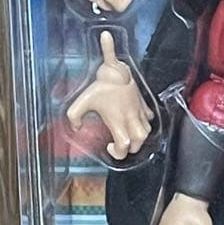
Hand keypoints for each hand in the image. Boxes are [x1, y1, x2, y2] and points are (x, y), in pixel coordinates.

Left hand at [66, 31, 153, 159]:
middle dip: (130, 148)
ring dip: (138, 138)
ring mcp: (139, 112)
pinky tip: (136, 120)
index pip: (124, 147)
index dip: (117, 153)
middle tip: (121, 145)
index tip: (109, 147)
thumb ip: (74, 117)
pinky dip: (144, 123)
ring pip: (146, 133)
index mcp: (118, 122)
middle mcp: (131, 120)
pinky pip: (148, 119)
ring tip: (129, 136)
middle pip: (138, 143)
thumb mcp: (81, 102)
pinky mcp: (143, 105)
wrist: (116, 72)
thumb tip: (76, 127)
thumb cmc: (100, 86)